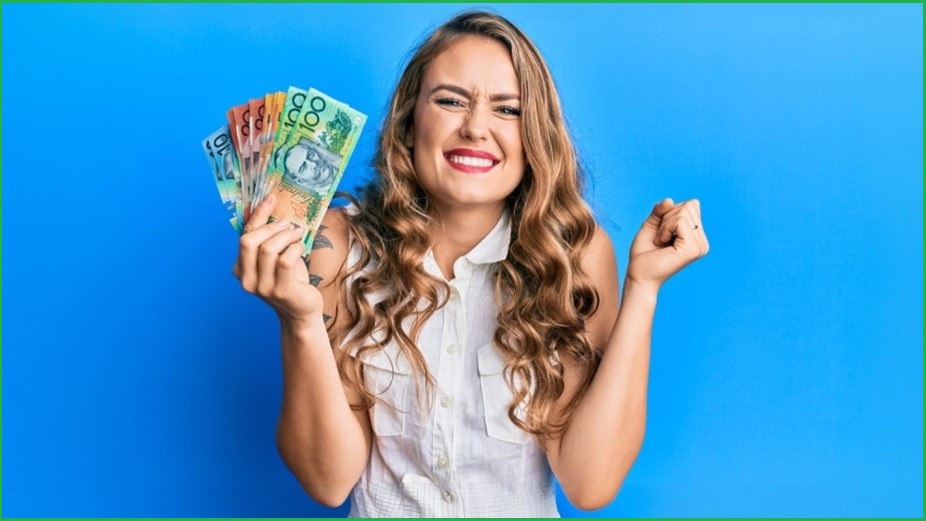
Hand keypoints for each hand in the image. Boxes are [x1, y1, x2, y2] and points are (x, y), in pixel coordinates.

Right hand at [232, 194, 323, 326]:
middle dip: (270, 227)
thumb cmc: (290, 280)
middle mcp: (246, 279)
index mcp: (240, 268)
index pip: (244, 235)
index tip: (271, 198)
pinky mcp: (281, 291)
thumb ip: (270, 240)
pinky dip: (295, 248)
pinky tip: (301, 247)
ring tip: (297, 235)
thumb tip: (276, 210)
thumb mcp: (276, 258)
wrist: (302, 310)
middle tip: (288, 224)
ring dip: (286, 236)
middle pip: (248, 241)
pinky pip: (285, 260)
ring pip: (268, 249)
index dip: (257, 215)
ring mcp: (262, 287)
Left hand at [626, 198, 708, 291]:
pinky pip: (680, 221)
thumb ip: (661, 210)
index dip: (670, 213)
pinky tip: (662, 243)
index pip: (691, 205)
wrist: (638, 275)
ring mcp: (700, 246)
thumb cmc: (644, 253)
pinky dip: (665, 229)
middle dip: (667, 218)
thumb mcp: (652, 224)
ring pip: (683, 212)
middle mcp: (702, 242)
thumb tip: (670, 200)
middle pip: (688, 206)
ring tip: (660, 242)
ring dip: (664, 225)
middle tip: (660, 238)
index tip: (662, 232)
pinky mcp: (693, 249)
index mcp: (697, 237)